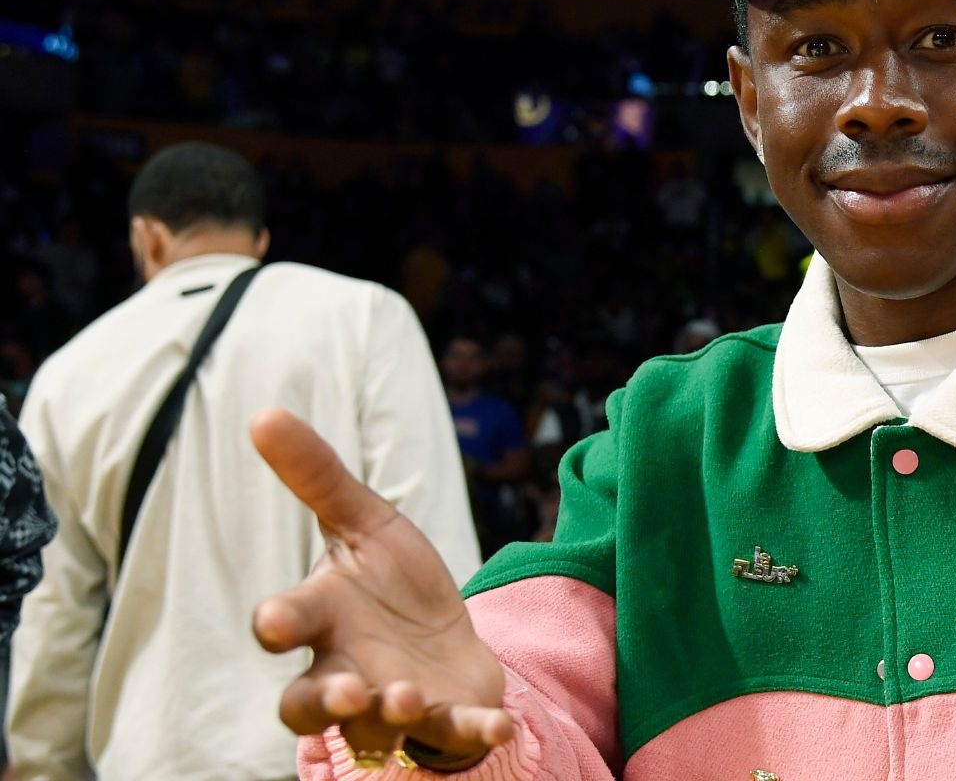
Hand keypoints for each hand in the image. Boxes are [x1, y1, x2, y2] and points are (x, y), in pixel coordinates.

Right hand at [250, 409, 513, 767]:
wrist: (444, 639)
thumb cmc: (389, 583)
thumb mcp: (365, 522)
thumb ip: (318, 477)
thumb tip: (264, 413)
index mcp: (321, 619)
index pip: (286, 624)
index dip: (276, 623)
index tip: (273, 621)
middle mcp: (344, 671)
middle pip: (308, 703)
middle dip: (325, 698)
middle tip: (347, 688)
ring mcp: (391, 702)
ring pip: (371, 729)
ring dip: (388, 715)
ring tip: (405, 697)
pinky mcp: (443, 720)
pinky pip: (452, 736)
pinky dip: (472, 733)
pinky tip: (498, 725)